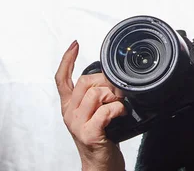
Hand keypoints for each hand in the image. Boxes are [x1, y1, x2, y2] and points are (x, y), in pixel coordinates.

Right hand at [55, 41, 126, 170]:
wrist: (100, 163)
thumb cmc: (102, 136)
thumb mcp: (96, 112)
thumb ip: (97, 95)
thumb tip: (112, 79)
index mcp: (70, 106)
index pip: (62, 79)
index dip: (67, 60)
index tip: (74, 44)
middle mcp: (70, 113)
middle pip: (86, 81)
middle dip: (106, 82)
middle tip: (117, 94)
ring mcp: (77, 123)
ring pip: (96, 93)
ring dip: (114, 97)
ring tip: (118, 106)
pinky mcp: (89, 133)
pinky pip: (106, 110)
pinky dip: (118, 109)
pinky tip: (121, 114)